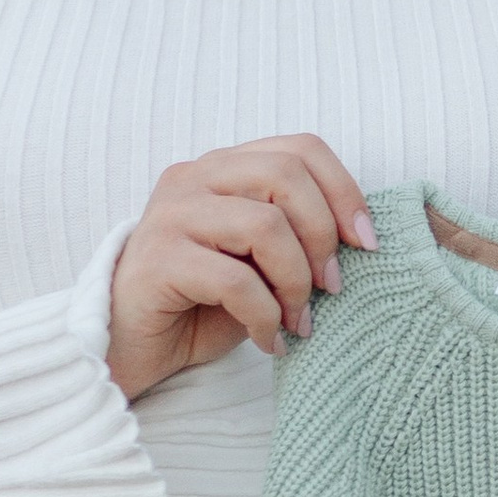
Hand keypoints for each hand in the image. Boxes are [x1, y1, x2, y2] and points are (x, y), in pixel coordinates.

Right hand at [106, 135, 376, 400]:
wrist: (130, 348)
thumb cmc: (202, 303)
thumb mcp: (260, 261)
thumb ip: (296, 236)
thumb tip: (360, 239)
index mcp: (223, 167)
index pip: (300, 149)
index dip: (345, 192)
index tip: (366, 244)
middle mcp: (194, 177)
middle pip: (286, 175)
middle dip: (323, 237)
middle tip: (332, 288)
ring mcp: (171, 214)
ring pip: (265, 225)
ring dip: (296, 282)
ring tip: (296, 320)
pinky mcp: (158, 258)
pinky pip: (236, 280)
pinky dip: (265, 316)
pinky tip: (268, 340)